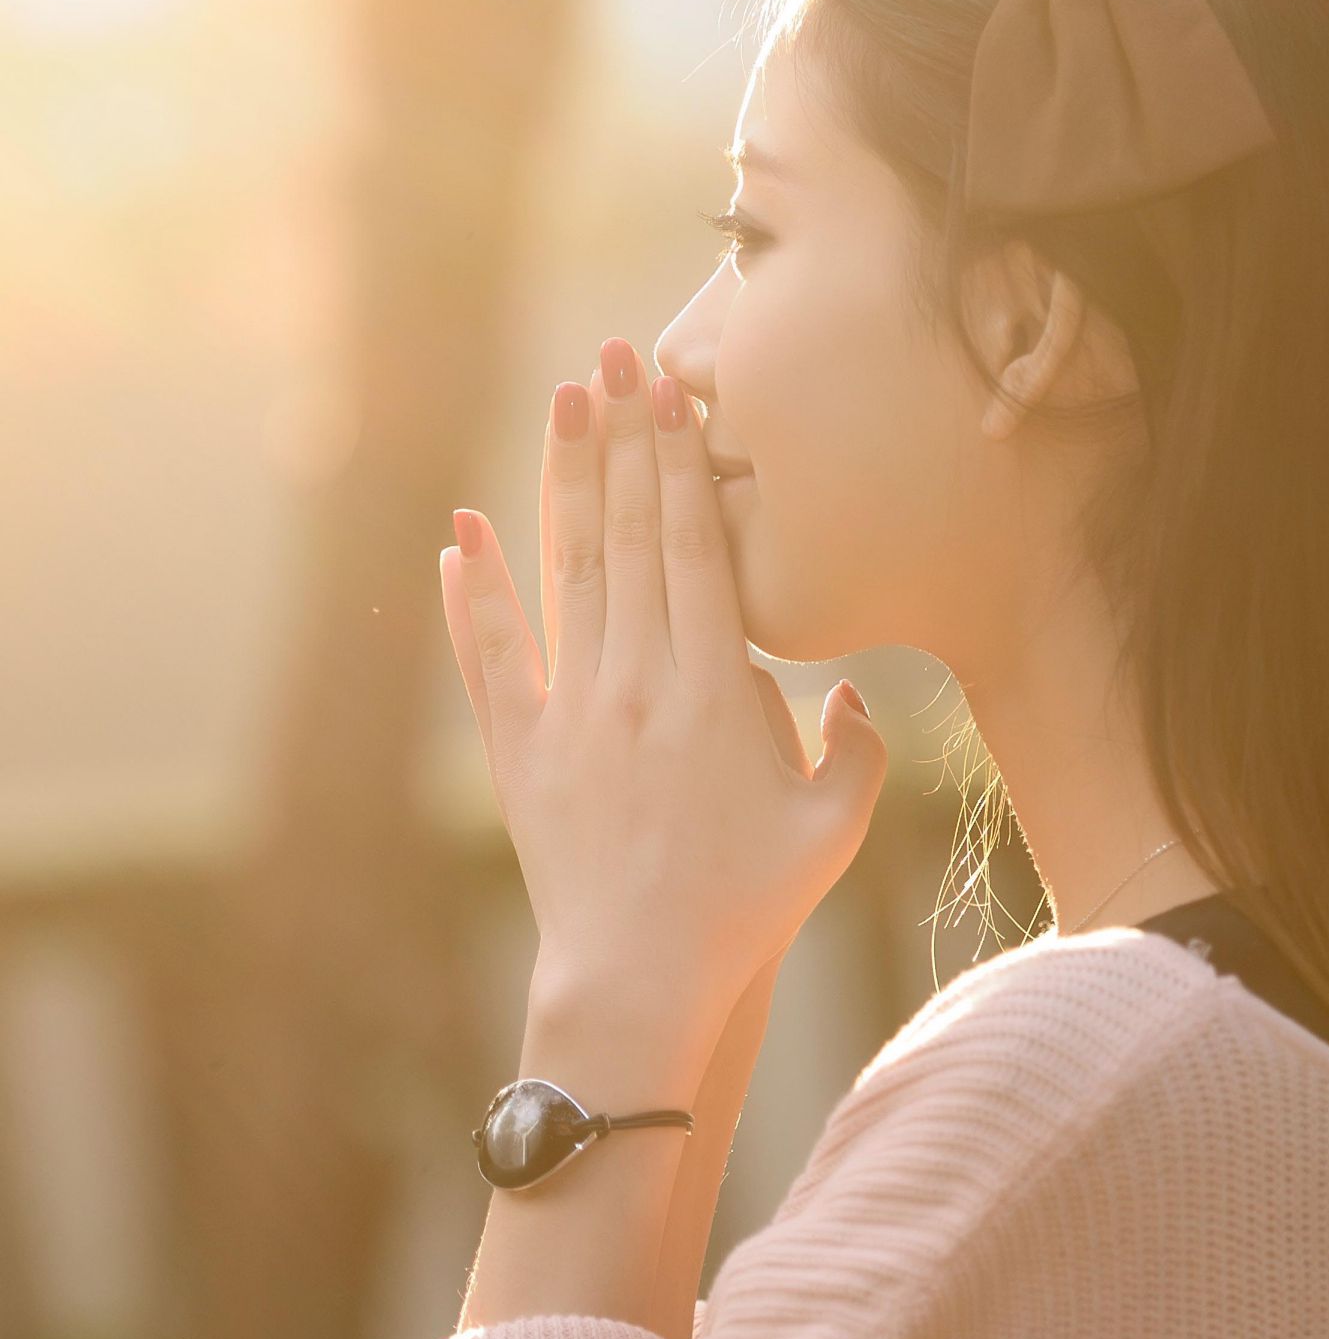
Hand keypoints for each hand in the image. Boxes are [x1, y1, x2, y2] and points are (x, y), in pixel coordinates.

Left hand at [437, 336, 886, 1010]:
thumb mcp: (835, 825)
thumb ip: (858, 746)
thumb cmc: (750, 905)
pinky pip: (493, 657)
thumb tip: (854, 689)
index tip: (676, 392)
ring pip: (566, 572)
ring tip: (564, 401)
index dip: (683, 462)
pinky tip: (461, 531)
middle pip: (630, 535)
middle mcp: (636, 682)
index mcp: (714, 688)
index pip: (695, 547)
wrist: (640, 982)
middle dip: (625, 438)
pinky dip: (474, 593)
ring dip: (564, 480)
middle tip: (618, 356)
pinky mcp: (522, 753)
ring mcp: (572, 712)